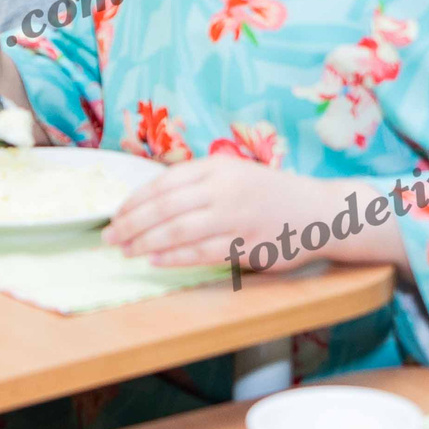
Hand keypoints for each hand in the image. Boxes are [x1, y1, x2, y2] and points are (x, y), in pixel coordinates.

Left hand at [105, 157, 349, 269]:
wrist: (320, 211)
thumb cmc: (270, 195)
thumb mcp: (234, 175)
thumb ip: (198, 185)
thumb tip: (150, 203)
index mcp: (217, 167)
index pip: (164, 182)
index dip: (134, 200)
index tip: (114, 215)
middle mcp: (225, 188)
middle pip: (165, 206)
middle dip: (131, 223)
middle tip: (108, 238)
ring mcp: (237, 216)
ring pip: (179, 229)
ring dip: (146, 242)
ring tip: (125, 251)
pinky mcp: (249, 243)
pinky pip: (203, 251)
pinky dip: (175, 257)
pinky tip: (155, 260)